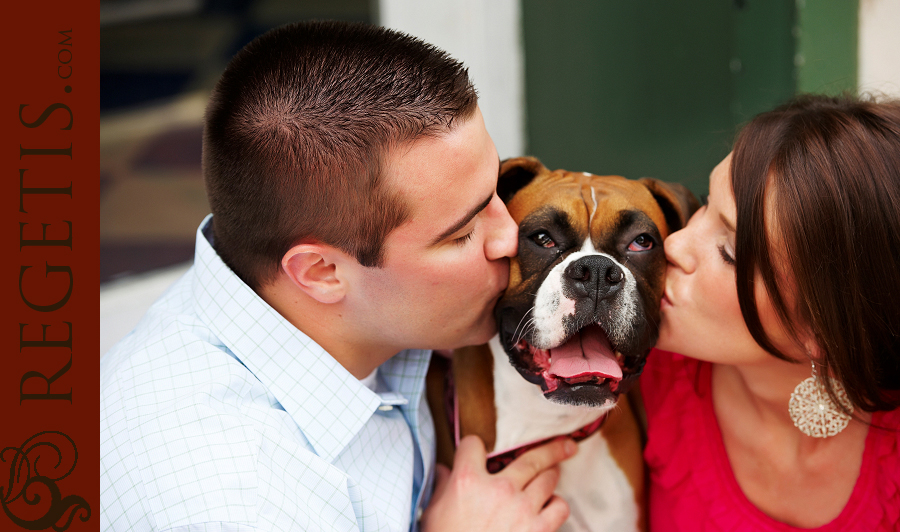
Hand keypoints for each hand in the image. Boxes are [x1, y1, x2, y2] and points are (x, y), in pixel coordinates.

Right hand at [421, 435, 575, 531]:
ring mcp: (521, 508)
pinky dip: (557, 505)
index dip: (475, 447)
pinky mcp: (539, 530)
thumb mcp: (433, 513)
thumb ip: (441, 487)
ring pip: (549, 478)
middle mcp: (498, 489)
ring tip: (552, 476)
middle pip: (531, 456)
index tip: (480, 451)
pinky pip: (560, 507)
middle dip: (551, 449)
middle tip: (565, 445)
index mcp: (467, 480)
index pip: (474, 445)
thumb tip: (443, 471)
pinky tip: (550, 507)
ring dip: (551, 476)